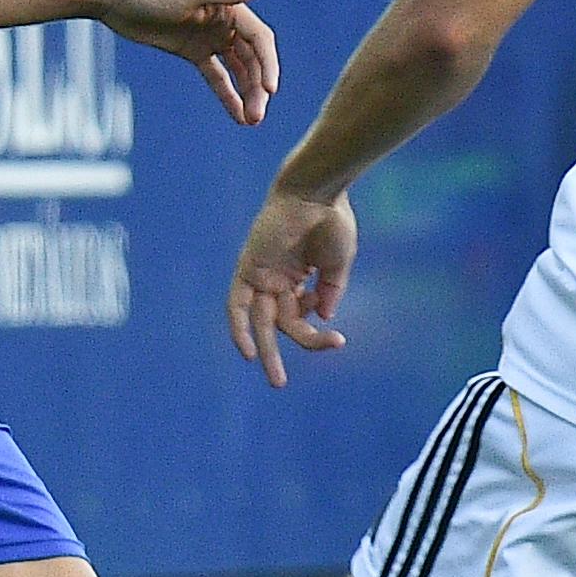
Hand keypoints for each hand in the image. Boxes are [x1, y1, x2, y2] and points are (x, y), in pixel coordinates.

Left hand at [103, 0, 278, 123]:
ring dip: (247, 95)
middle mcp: (225, 24)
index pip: (259, 40)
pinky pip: (216, 77)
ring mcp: (209, 39)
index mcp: (231, 8)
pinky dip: (227, 95)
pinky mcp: (193, 52)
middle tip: (257, 116)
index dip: (269, 65)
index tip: (270, 90)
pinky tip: (238, 116)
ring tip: (252, 121)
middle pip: (252, 60)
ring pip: (238, 71)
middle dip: (258, 88)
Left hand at [226, 185, 354, 387]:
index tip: (335, 337)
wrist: (317, 192)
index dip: (314, 332)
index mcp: (298, 278)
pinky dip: (239, 328)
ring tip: (275, 380)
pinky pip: (237, 304)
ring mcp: (261, 274)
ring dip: (264, 350)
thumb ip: (330, 291)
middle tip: (279, 384)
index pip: (300, 316)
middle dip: (278, 354)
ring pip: (258, 320)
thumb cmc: (332, 221)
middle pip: (276, 323)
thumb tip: (324, 318)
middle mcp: (276, 279)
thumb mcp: (338, 264)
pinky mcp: (248, 267)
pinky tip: (248, 353)